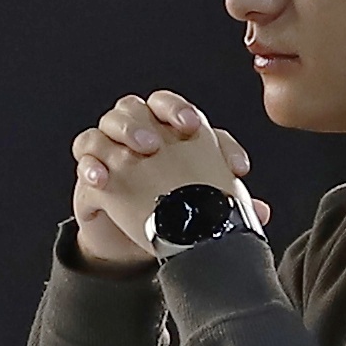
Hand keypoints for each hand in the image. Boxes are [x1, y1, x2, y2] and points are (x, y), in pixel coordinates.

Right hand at [67, 91, 253, 270]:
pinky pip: (84, 156)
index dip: (184, 113)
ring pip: (109, 122)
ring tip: (143, 151)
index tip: (198, 130)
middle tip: (163, 141)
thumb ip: (226, 202)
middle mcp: (138, 131)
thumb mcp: (199, 205)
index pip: (174, 108)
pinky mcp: (90, 171)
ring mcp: (111, 148)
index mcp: (166, 131)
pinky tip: (103, 179)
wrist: (132, 239)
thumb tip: (261, 212)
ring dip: (126, 132)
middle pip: (138, 106)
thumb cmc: (171, 209)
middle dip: (153, 118)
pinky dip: (91, 164)